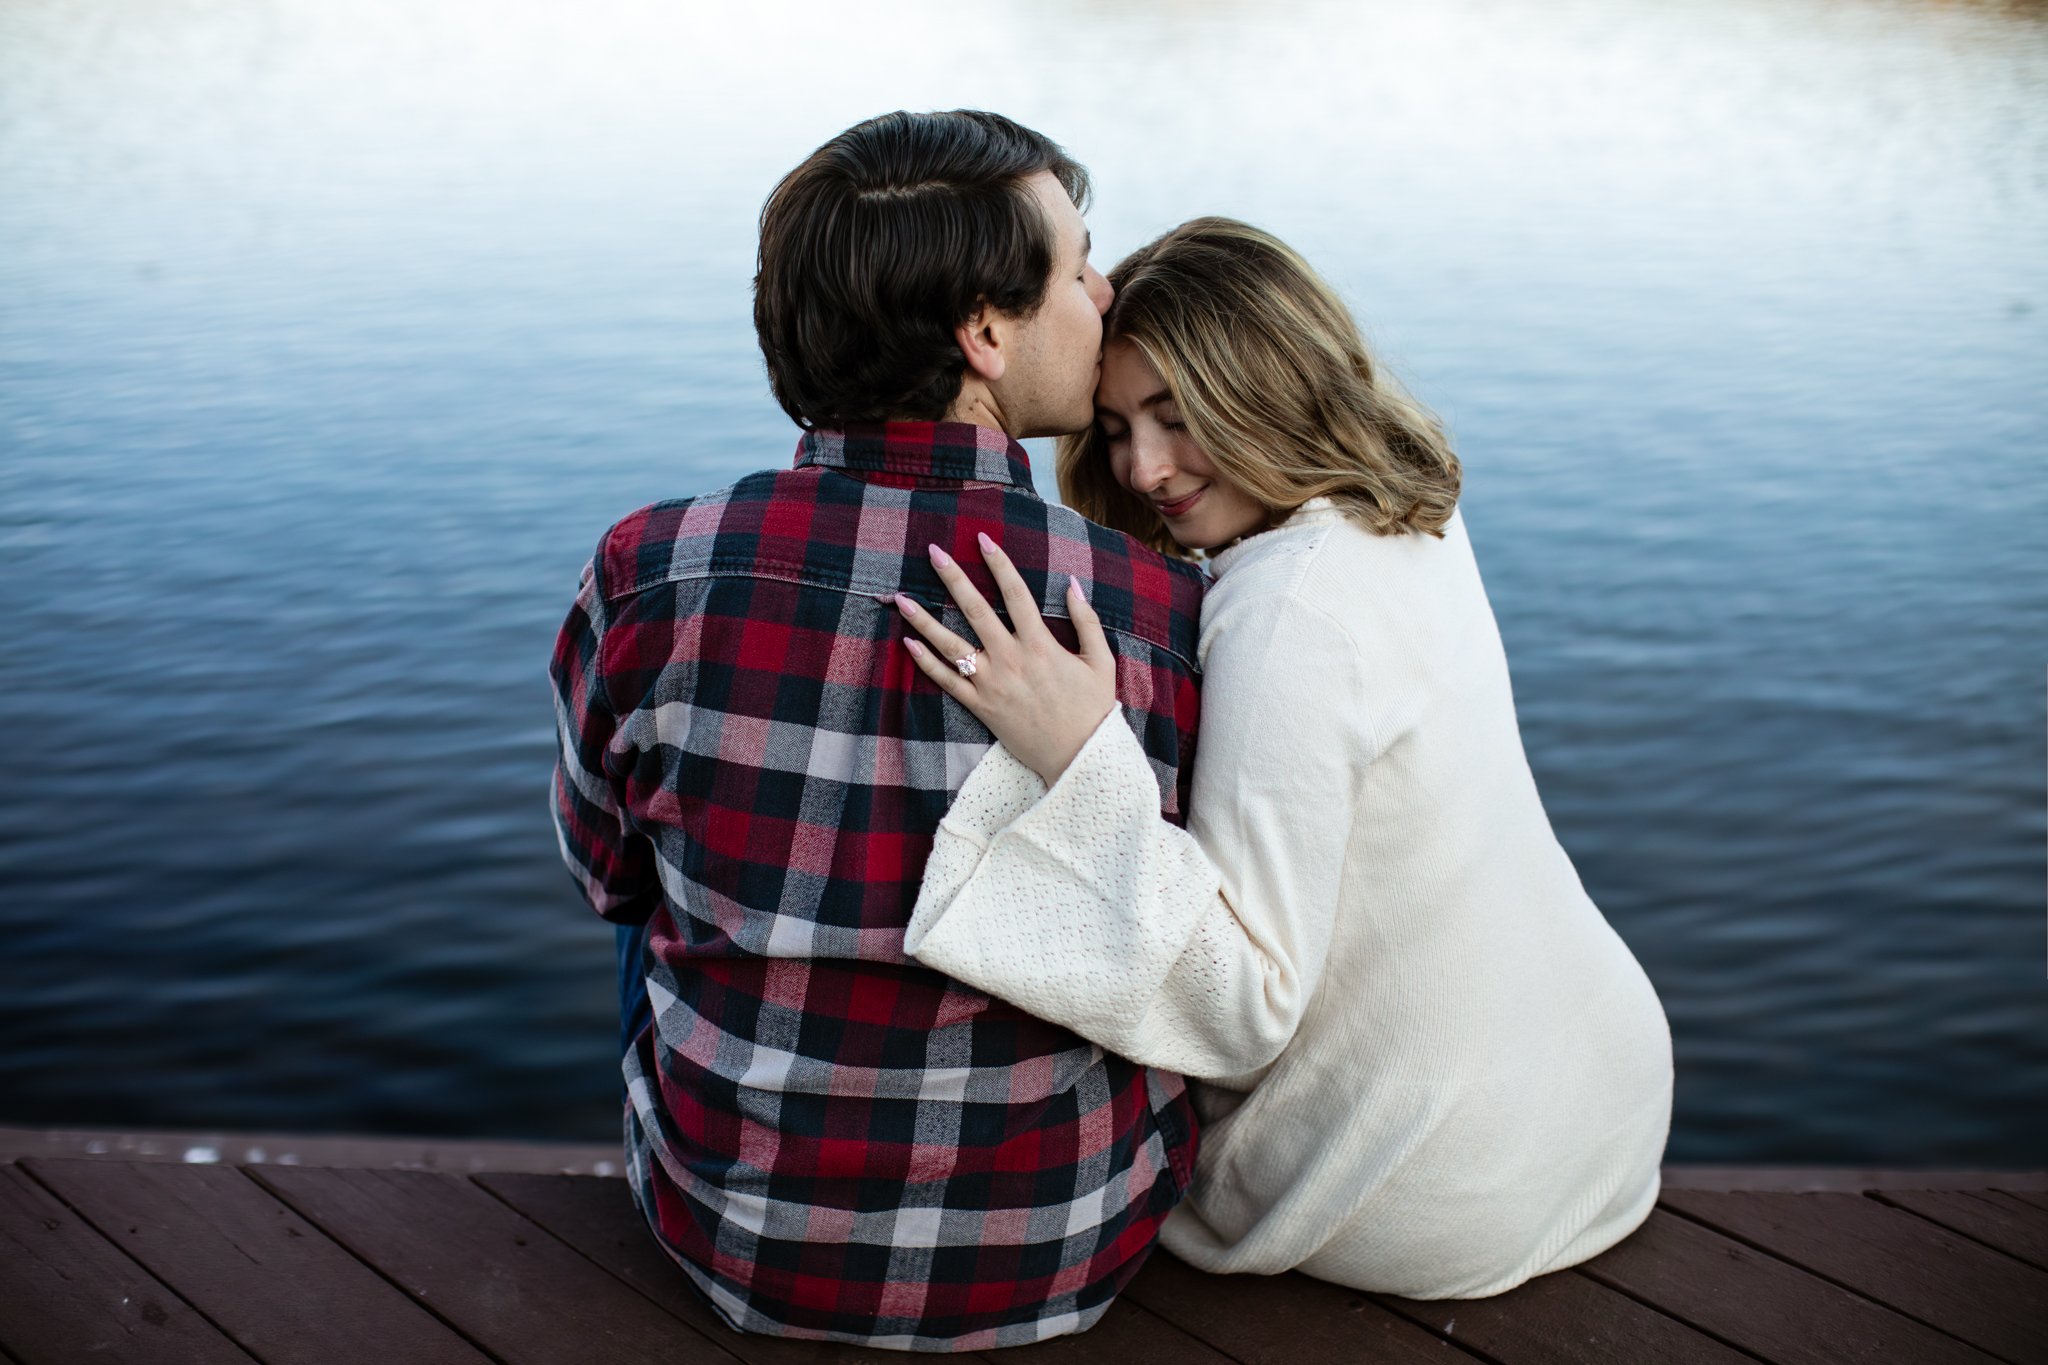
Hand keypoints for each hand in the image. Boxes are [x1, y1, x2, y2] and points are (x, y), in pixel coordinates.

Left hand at [896, 533, 1117, 784]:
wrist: (1079, 757)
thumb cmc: (1092, 709)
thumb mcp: (1101, 662)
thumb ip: (1086, 620)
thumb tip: (1072, 583)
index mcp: (1040, 645)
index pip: (1014, 593)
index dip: (998, 563)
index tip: (982, 539)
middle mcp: (1010, 660)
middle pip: (975, 610)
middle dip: (953, 578)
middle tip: (933, 552)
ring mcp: (991, 684)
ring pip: (951, 646)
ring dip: (925, 620)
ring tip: (902, 598)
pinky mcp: (981, 707)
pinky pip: (948, 682)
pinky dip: (926, 663)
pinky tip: (909, 642)